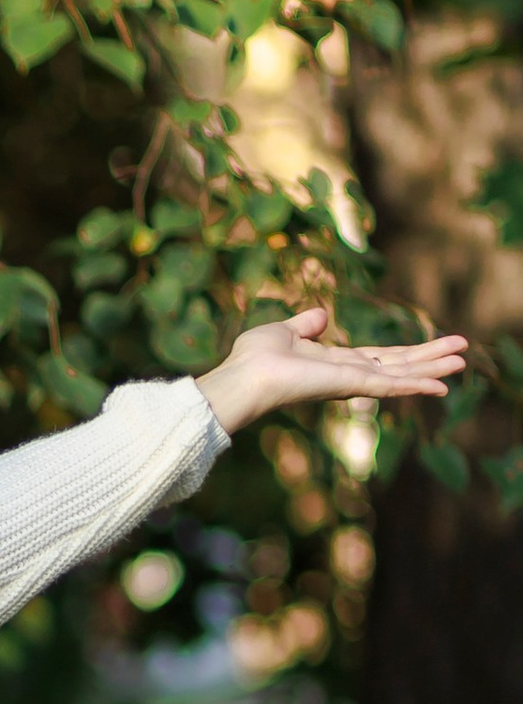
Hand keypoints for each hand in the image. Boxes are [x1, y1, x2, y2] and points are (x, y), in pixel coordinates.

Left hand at [197, 302, 469, 436]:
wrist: (242, 377)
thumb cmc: (253, 359)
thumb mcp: (283, 331)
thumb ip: (305, 325)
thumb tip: (320, 315)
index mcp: (335, 362)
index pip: (381, 357)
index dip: (409, 352)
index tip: (433, 347)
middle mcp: (348, 374)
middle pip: (399, 364)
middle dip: (430, 359)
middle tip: (462, 352)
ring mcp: (352, 382)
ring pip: (402, 374)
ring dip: (432, 370)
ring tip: (462, 363)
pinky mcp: (351, 385)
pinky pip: (390, 385)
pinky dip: (416, 386)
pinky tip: (440, 387)